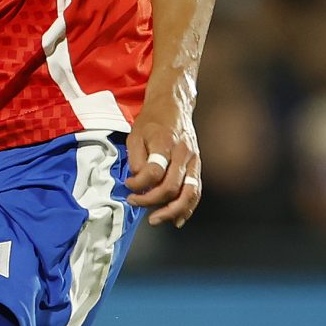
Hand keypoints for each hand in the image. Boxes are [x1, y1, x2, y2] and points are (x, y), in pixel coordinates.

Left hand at [127, 99, 202, 226]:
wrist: (174, 107)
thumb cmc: (152, 121)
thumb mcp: (135, 134)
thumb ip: (135, 158)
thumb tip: (138, 180)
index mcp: (164, 143)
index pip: (153, 171)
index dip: (138, 183)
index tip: (128, 185)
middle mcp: (182, 153)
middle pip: (171, 186)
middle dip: (150, 200)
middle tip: (134, 201)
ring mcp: (193, 160)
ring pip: (188, 193)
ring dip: (172, 210)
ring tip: (155, 219)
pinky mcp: (197, 166)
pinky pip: (196, 190)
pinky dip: (188, 207)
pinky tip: (177, 218)